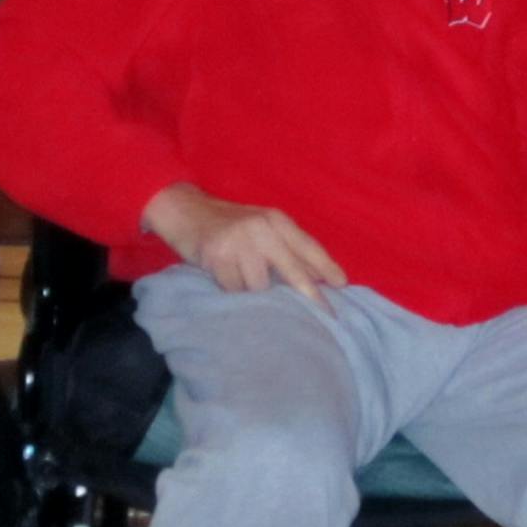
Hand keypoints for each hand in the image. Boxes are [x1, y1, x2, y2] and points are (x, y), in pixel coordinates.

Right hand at [143, 183, 346, 304]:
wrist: (185, 211)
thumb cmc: (229, 224)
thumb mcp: (262, 227)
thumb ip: (287, 248)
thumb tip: (319, 276)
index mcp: (276, 220)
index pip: (307, 246)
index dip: (326, 266)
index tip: (342, 285)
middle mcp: (261, 228)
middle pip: (292, 270)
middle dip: (309, 295)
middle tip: (327, 315)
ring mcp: (238, 242)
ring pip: (260, 286)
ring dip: (255, 291)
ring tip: (242, 279)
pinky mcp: (217, 256)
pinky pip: (235, 289)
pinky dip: (233, 290)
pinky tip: (226, 279)